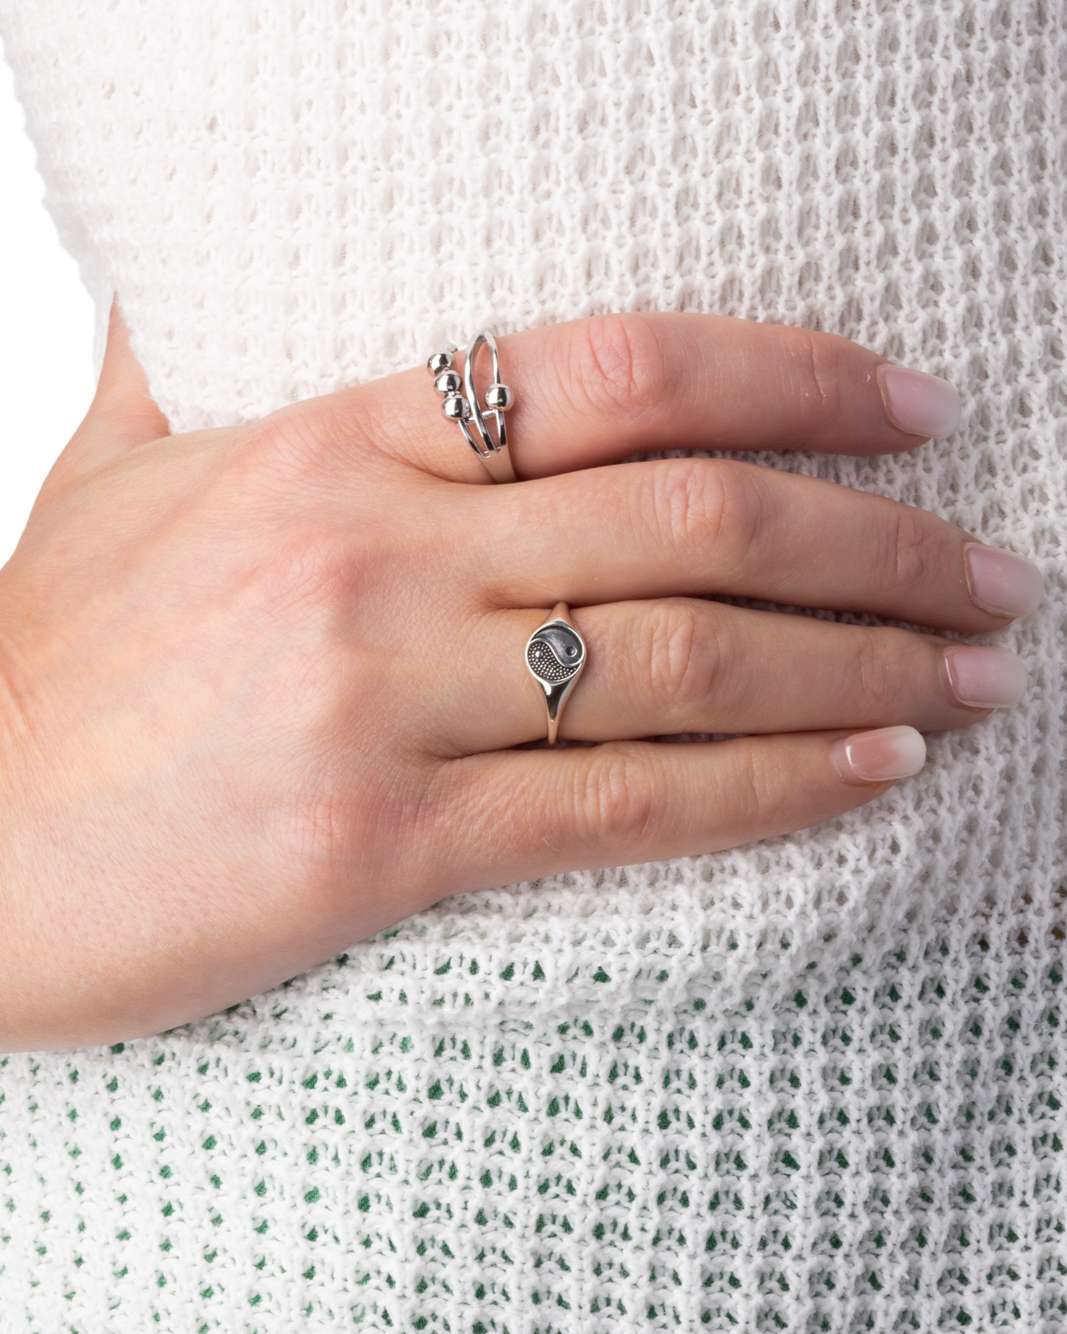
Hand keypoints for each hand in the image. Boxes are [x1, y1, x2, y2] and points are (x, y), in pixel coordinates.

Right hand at [0, 308, 1039, 1050]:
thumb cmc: (40, 671)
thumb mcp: (108, 480)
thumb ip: (178, 369)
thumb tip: (190, 278)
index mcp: (324, 440)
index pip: (610, 367)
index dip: (790, 373)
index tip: (913, 405)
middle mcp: (372, 553)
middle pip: (694, 513)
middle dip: (881, 538)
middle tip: (995, 569)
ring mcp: (381, 696)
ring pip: (686, 659)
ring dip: (865, 664)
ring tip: (978, 676)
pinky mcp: (382, 841)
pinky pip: (626, 805)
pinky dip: (773, 786)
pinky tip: (874, 773)